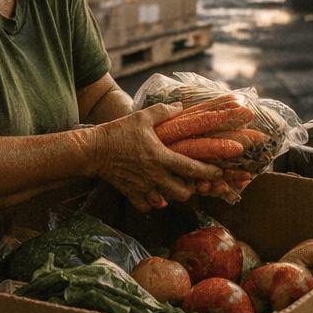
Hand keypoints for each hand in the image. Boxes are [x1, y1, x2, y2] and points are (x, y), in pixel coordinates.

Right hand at [87, 104, 224, 212]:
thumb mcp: (141, 117)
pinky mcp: (131, 194)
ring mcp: (142, 187)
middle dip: (191, 189)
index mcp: (160, 157)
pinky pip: (148, 207)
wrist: (93, 150)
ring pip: (166, 202)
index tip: (219, 172)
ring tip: (174, 186)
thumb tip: (180, 106)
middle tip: (192, 181)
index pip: (190, 168)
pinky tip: (154, 194)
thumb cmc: (118, 132)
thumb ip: (163, 112)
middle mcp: (154, 176)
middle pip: (182, 192)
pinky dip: (153, 203)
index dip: (208, 172)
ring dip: (173, 196)